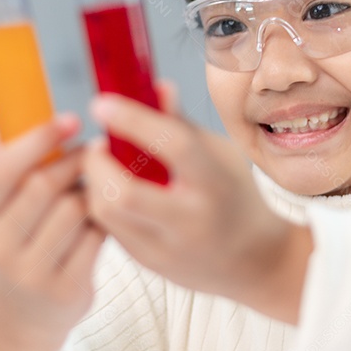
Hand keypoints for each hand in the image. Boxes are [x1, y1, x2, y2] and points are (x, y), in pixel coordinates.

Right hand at [0, 115, 105, 350]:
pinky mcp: (66, 290)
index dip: (37, 140)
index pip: (0, 170)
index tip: (70, 119)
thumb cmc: (20, 240)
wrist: (26, 316)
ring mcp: (32, 273)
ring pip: (74, 210)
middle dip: (75, 161)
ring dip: (93, 190)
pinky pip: (96, 238)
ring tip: (98, 185)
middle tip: (96, 148)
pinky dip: (105, 220)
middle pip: (42, 186)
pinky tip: (106, 216)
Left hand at [83, 83, 312, 323]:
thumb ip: (181, 124)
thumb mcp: (220, 155)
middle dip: (97, 162)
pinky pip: (109, 231)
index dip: (133, 120)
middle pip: (123, 192)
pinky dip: (102, 204)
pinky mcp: (150, 263)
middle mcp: (190, 220)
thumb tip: (154, 87)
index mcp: (215, 182)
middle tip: (97, 144)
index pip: (172, 145)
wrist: (256, 262)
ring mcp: (168, 248)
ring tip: (104, 166)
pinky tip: (112, 190)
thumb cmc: (236, 197)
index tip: (102, 103)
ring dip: (94, 182)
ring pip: (106, 214)